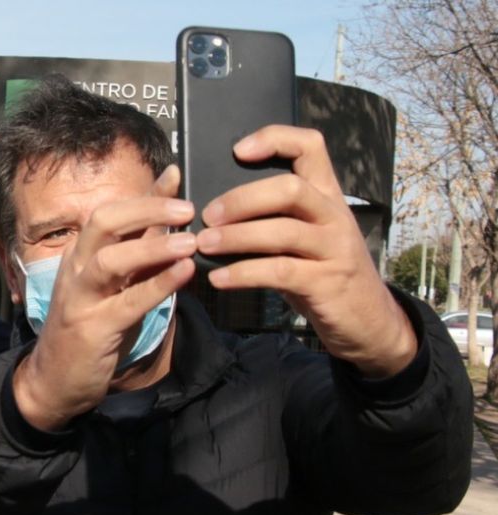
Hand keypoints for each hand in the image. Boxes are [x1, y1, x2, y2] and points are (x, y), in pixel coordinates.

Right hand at [13, 166, 196, 430]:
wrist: (55, 379)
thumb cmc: (92, 327)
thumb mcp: (117, 284)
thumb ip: (142, 250)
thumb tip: (172, 214)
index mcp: (81, 254)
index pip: (110, 212)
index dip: (145, 193)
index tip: (176, 174)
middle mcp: (76, 268)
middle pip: (104, 222)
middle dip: (146, 209)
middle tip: (186, 208)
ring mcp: (81, 298)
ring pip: (111, 259)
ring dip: (153, 246)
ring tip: (191, 241)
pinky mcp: (93, 329)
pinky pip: (128, 302)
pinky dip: (157, 285)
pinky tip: (184, 273)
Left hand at [194, 126, 415, 376]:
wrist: (368, 320)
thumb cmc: (322, 270)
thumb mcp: (307, 234)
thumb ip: (274, 216)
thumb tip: (213, 208)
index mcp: (327, 195)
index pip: (310, 146)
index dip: (275, 139)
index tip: (237, 150)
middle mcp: (334, 215)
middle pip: (290, 189)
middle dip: (242, 199)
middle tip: (207, 215)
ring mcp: (334, 249)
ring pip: (283, 231)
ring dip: (236, 237)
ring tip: (202, 245)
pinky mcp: (326, 283)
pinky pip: (279, 272)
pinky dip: (243, 273)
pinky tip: (218, 278)